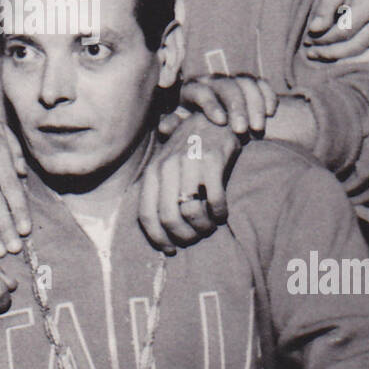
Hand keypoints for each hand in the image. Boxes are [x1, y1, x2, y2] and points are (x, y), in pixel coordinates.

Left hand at [139, 112, 242, 250]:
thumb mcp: (167, 166)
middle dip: (183, 236)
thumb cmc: (189, 150)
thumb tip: (159, 230)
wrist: (213, 119)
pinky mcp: (212, 159)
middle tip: (196, 237)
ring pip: (191, 211)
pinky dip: (219, 212)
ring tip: (210, 226)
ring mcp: (189, 162)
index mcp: (153, 172)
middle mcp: (167, 167)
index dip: (158, 238)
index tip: (170, 249)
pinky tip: (222, 213)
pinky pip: (214, 197)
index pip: (147, 215)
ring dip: (203, 226)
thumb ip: (161, 192)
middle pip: (168, 218)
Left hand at [176, 73, 277, 139]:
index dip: (210, 104)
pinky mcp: (250, 84)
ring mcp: (231, 80)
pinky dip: (267, 96)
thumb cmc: (192, 128)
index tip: (220, 121)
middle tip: (242, 130)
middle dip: (236, 107)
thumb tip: (164, 128)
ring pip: (245, 83)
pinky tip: (271, 112)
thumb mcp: (181, 126)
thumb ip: (174, 125)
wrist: (213, 125)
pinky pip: (261, 84)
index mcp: (192, 89)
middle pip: (226, 86)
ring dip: (254, 105)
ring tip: (258, 128)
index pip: (200, 91)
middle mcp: (212, 81)